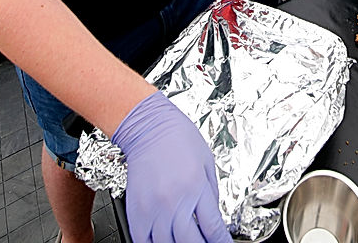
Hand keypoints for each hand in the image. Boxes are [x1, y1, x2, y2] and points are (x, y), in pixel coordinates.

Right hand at [112, 91, 231, 242]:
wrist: (149, 126)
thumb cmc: (179, 138)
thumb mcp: (207, 164)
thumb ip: (212, 196)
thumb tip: (214, 221)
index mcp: (196, 188)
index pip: (213, 229)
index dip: (221, 242)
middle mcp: (174, 202)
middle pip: (191, 242)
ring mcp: (152, 209)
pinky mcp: (135, 211)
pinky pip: (143, 241)